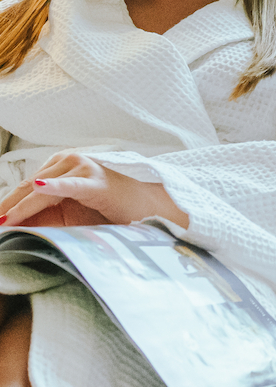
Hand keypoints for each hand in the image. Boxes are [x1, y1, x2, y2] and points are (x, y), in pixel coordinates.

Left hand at [0, 152, 186, 231]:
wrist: (150, 205)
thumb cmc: (111, 207)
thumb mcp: (71, 211)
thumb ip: (44, 214)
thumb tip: (12, 226)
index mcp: (61, 165)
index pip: (23, 188)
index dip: (5, 206)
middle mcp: (69, 161)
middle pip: (26, 188)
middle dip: (5, 208)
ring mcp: (83, 168)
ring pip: (40, 191)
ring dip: (18, 208)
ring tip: (3, 223)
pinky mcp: (96, 181)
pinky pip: (69, 185)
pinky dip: (53, 188)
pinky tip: (39, 190)